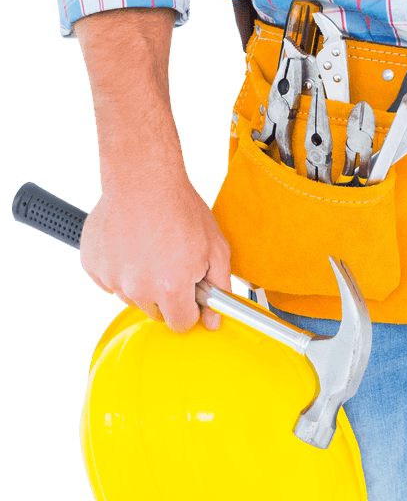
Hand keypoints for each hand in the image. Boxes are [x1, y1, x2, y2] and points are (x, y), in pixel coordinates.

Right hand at [72, 7, 230, 331]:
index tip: (191, 297)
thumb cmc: (180, 207)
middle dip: (167, 295)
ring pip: (132, 297)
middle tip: (172, 263)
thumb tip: (215, 319)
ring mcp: (112, 278)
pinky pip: (110, 281)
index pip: (181, 324)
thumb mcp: (215, 246)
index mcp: (171, 287)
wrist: (142, 176)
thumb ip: (219, 287)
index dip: (190, 310)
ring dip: (142, 281)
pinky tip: (132, 245)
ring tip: (152, 248)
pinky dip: (121, 268)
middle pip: (156, 313)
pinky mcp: (93, 266)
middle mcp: (138, 288)